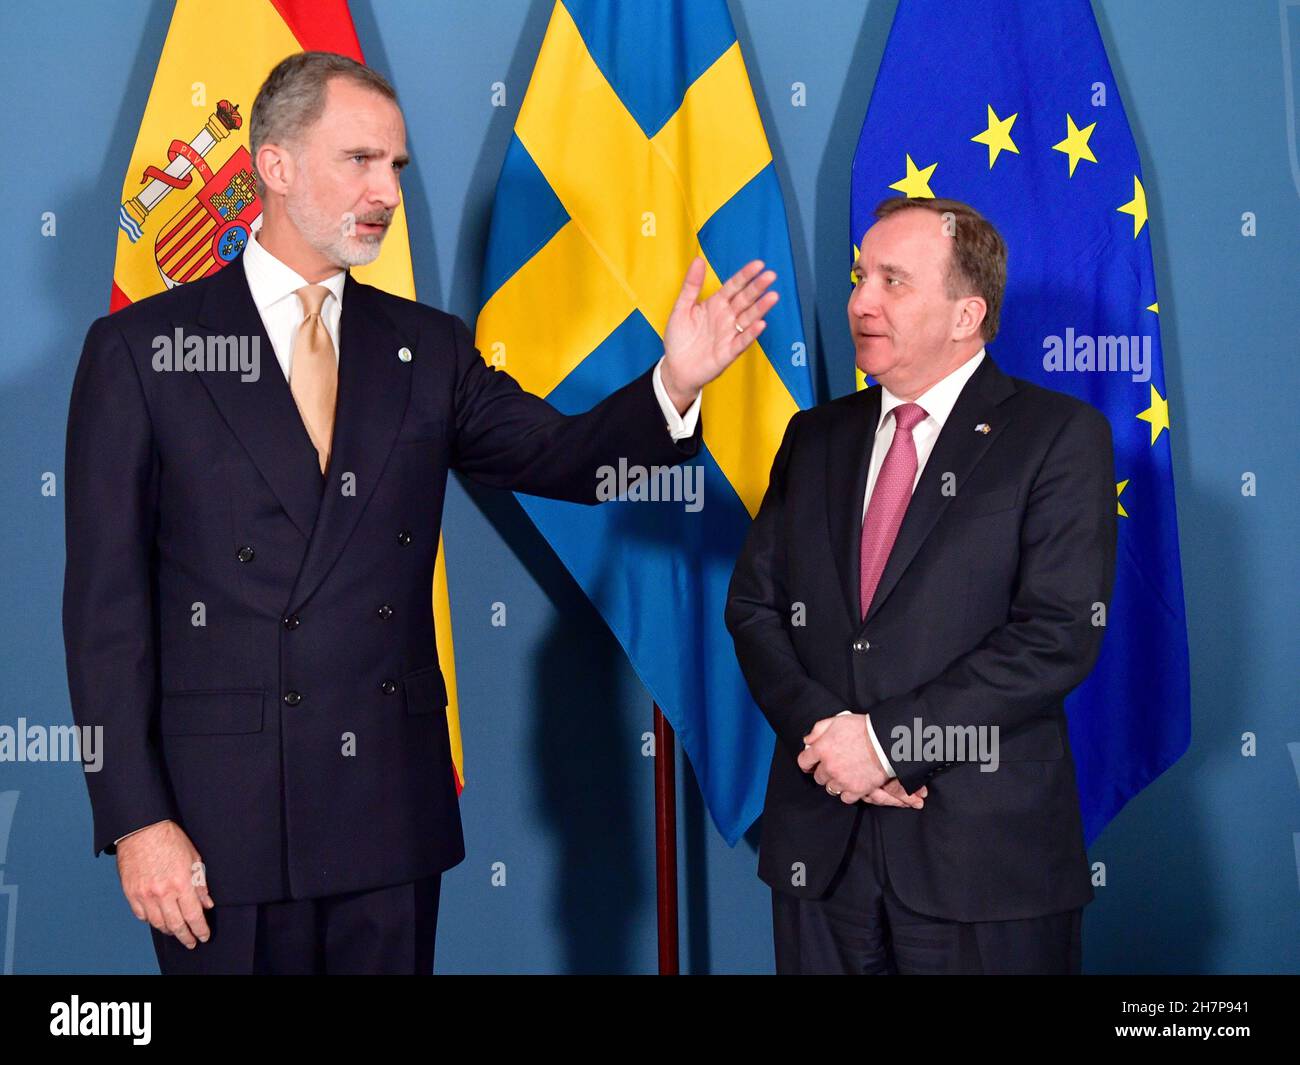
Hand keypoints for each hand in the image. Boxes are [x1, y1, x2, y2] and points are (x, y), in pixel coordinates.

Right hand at [116, 820, 213, 948]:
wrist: (142, 829)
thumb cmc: (170, 840)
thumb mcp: (194, 859)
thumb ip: (200, 884)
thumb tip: (207, 904)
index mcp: (181, 883)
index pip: (193, 915)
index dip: (200, 929)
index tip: (203, 936)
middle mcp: (162, 892)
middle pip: (175, 925)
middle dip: (185, 936)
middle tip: (191, 942)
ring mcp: (144, 894)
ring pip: (157, 923)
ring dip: (169, 930)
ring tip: (177, 931)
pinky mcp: (130, 893)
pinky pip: (142, 916)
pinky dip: (152, 920)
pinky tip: (159, 919)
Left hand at [660, 256, 777, 411]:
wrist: (676, 368)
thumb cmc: (679, 338)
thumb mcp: (681, 308)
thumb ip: (691, 285)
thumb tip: (698, 260)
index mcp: (716, 304)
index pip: (734, 286)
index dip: (745, 275)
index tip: (758, 264)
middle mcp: (726, 317)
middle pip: (745, 300)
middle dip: (757, 288)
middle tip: (770, 275)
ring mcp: (729, 334)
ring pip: (748, 319)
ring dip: (760, 308)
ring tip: (772, 297)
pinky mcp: (728, 352)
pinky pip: (742, 341)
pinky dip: (751, 333)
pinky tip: (760, 324)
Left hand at [798, 715, 926, 808]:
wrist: (886, 742)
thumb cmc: (863, 729)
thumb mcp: (837, 721)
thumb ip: (818, 730)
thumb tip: (808, 741)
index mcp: (821, 749)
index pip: (803, 761)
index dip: (807, 762)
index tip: (812, 763)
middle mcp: (829, 767)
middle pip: (818, 777)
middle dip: (824, 771)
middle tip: (834, 766)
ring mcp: (842, 780)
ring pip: (830, 788)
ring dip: (835, 782)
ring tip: (845, 775)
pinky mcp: (856, 790)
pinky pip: (845, 798)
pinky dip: (848, 793)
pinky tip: (852, 784)